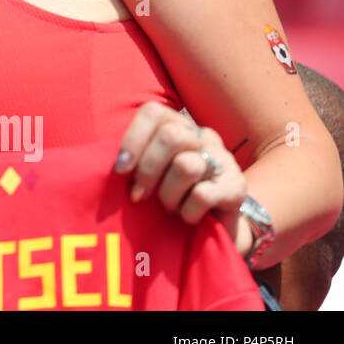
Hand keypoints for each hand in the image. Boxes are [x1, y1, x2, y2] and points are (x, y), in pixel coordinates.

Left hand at [114, 102, 246, 244]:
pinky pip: (202, 194)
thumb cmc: (170, 197)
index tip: (121, 170)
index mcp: (179, 126)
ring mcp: (224, 160)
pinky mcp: (237, 188)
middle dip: (147, 171)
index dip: (133, 140)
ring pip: (186, 165)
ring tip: (169, 207)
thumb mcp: (148, 174)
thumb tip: (107, 162)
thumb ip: (132, 160)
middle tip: (139, 196)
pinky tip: (188, 217)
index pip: (153, 113)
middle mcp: (204, 137)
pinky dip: (187, 212)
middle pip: (170, 136)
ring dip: (168, 195)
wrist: (212, 230)